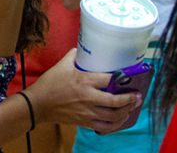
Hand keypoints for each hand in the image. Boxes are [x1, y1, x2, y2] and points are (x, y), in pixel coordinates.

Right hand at [26, 49, 141, 131]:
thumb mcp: (61, 66)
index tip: (130, 77)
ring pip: (113, 116)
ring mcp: (87, 112)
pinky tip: (120, 120)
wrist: (38, 104)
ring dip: (126, 112)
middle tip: (137, 96)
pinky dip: (116, 125)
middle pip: (116, 101)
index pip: (109, 79)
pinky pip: (105, 127)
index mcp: (84, 81)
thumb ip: (73, 56)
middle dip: (130, 99)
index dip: (122, 78)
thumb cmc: (49, 84)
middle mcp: (88, 97)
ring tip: (132, 107)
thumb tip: (80, 49)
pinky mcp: (85, 122)